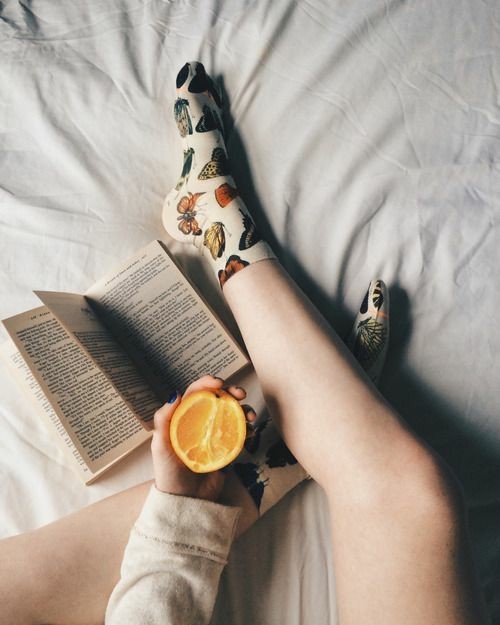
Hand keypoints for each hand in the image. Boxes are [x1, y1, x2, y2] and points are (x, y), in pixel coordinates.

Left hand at [151, 375, 250, 501]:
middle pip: (219, 399)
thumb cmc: (169, 473)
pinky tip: (251, 431)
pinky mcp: (227, 448)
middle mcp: (201, 422)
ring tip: (250, 415)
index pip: (197, 393)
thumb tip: (174, 393)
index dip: (208, 383)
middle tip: (240, 394)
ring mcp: (216, 434)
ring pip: (233, 414)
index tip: (219, 383)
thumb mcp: (160, 445)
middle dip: (232, 391)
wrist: (185, 501)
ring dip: (244, 409)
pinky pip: (241, 433)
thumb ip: (163, 419)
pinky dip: (249, 428)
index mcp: (184, 417)